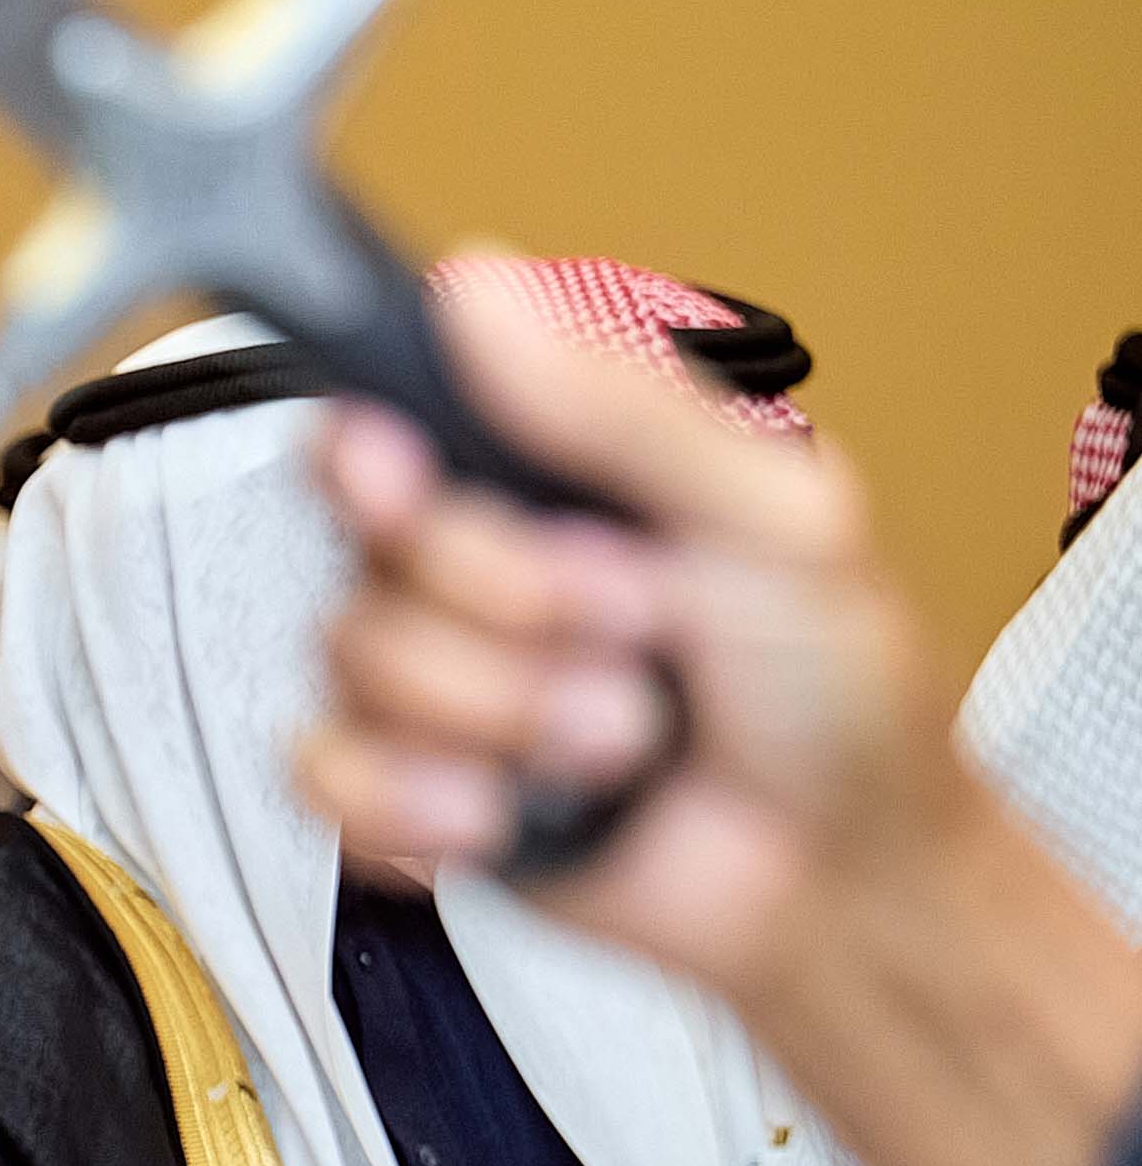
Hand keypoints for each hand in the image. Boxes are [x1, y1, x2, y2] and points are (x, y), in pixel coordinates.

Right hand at [297, 272, 1141, 1165]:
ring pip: (353, 673)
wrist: (834, 877)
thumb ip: (617, 408)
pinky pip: (328, 780)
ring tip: (615, 737)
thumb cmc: (836, 693)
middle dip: (510, 610)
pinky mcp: (409, 794)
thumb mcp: (770, 513)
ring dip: (503, 718)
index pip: (379, 428)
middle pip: (368, 559)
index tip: (410, 486)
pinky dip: (424, 802)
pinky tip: (511, 810)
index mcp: (548, 484)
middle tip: (630, 630)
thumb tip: (484, 288)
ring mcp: (439, 687)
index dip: (371, 462)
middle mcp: (476, 575)